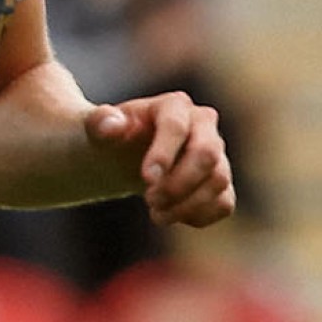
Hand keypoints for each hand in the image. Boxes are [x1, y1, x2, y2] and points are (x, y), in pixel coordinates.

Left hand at [86, 93, 234, 227]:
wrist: (124, 156)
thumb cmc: (114, 139)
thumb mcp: (98, 129)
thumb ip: (100, 123)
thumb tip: (111, 126)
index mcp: (174, 105)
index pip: (176, 126)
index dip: (163, 154)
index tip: (146, 180)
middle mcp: (203, 124)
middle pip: (207, 154)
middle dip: (179, 183)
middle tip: (150, 201)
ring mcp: (215, 153)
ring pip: (218, 181)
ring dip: (186, 205)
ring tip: (156, 214)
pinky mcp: (219, 182)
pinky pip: (223, 203)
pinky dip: (199, 216)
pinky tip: (172, 215)